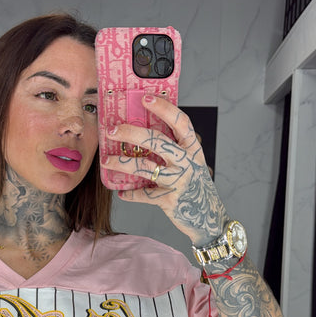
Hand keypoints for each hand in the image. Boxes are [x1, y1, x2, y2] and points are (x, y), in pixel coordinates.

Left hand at [102, 93, 226, 243]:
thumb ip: (174, 149)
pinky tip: (121, 192)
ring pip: (145, 167)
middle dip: (131, 133)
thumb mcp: (191, 163)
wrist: (209, 218)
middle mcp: (188, 162)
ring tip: (106, 161)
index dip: (163, 108)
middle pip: (157, 141)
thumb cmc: (195, 186)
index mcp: (193, 149)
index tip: (145, 98)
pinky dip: (131, 194)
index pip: (180, 122)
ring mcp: (179, 181)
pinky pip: (144, 194)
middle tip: (112, 130)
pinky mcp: (170, 200)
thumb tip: (142, 133)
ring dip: (122, 163)